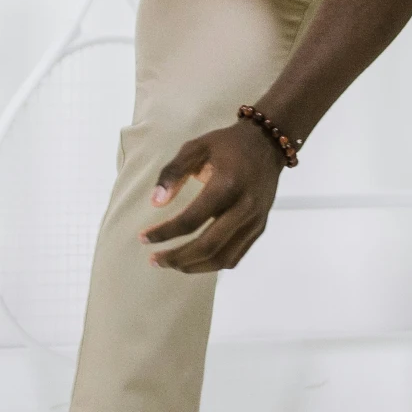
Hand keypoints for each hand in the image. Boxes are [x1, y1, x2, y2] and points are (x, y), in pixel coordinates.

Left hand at [139, 121, 287, 272]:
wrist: (268, 144)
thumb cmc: (228, 144)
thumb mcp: (196, 147)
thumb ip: (173, 172)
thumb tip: (156, 203)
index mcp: (226, 184)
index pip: (191, 220)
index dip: (164, 233)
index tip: (144, 238)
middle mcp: (244, 207)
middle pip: (208, 246)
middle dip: (177, 257)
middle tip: (154, 260)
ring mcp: (255, 220)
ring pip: (223, 258)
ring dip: (194, 266)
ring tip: (172, 264)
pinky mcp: (260, 228)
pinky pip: (236, 256)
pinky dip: (212, 264)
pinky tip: (195, 261)